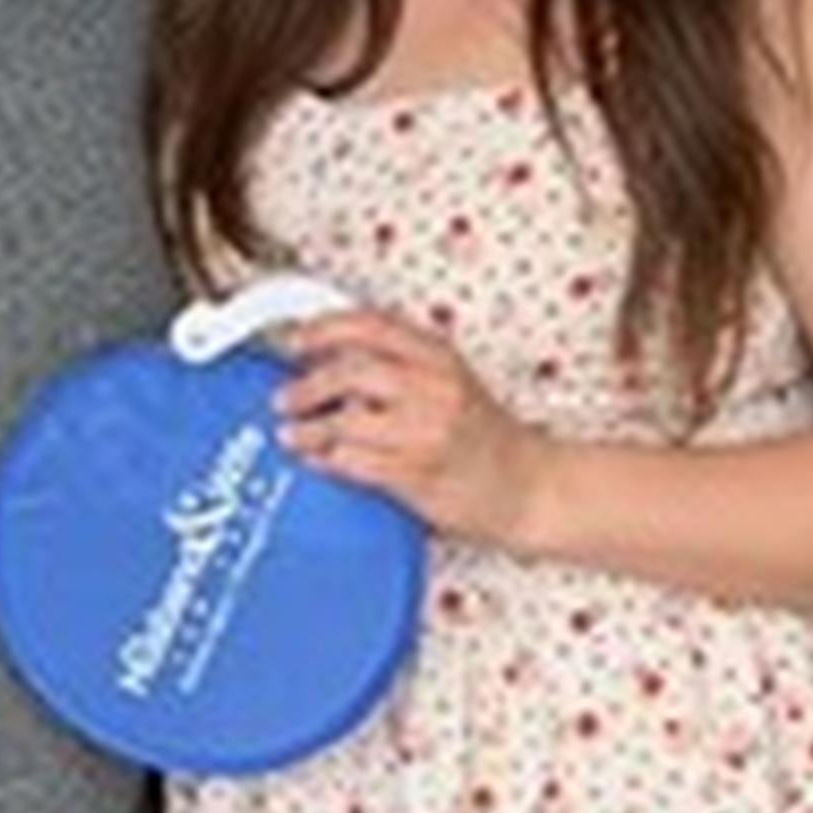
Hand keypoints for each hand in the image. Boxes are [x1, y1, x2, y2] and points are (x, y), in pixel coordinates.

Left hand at [268, 301, 546, 546]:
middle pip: (350, 370)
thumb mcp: (450, 382)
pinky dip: (327, 460)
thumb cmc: (485, 438)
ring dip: (309, 429)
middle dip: (306, 385)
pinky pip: (354, 463)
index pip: (370, 324)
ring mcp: (427, 430)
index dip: (323, 329)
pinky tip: (317, 461)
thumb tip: (328, 360)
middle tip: (283, 399)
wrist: (529, 487)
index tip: (294, 341)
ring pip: (346, 419)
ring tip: (292, 435)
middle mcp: (434, 387)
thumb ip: (400, 366)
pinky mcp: (419, 472)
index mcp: (439, 356)